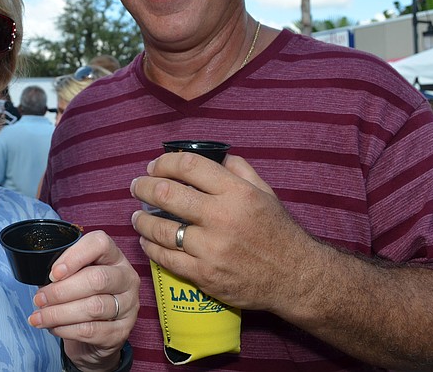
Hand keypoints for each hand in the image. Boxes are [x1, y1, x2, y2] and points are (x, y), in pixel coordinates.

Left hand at [27, 231, 138, 371]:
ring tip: (40, 316)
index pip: (100, 244)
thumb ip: (64, 270)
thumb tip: (42, 277)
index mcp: (114, 256)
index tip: (53, 273)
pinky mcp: (122, 331)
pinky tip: (53, 327)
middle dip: (61, 291)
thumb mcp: (76, 274)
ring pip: (93, 308)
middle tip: (40, 299)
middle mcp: (126, 278)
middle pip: (97, 279)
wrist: (99, 332)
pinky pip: (92, 330)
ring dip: (59, 313)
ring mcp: (128, 305)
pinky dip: (67, 329)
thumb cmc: (84, 294)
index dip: (74, 257)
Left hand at [130, 152, 319, 313]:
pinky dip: (150, 247)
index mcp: (236, 192)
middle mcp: (222, 217)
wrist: (296, 277)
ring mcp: (211, 248)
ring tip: (136, 216)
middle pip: (167, 194)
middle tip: (136, 187)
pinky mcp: (205, 275)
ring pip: (161, 229)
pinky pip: (167, 258)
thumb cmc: (278, 231)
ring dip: (142, 220)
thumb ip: (239, 170)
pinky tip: (146, 241)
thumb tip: (215, 155)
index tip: (154, 166)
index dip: (164, 163)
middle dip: (144, 187)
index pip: (189, 166)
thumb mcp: (265, 192)